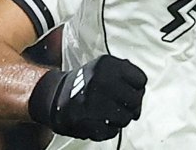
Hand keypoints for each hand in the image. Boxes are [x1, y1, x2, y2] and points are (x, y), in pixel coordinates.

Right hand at [28, 55, 146, 140]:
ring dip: (120, 119)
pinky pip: (111, 131)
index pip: (141, 80)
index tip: (131, 92)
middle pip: (135, 100)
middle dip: (132, 106)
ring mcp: (93, 102)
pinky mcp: (86, 120)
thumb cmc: (84, 83)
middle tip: (123, 106)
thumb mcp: (104, 67)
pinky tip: (101, 121)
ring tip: (109, 113)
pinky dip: (109, 130)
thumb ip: (125, 74)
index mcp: (108, 65)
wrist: (54, 95)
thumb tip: (141, 90)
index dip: (138, 89)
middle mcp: (101, 81)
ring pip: (125, 118)